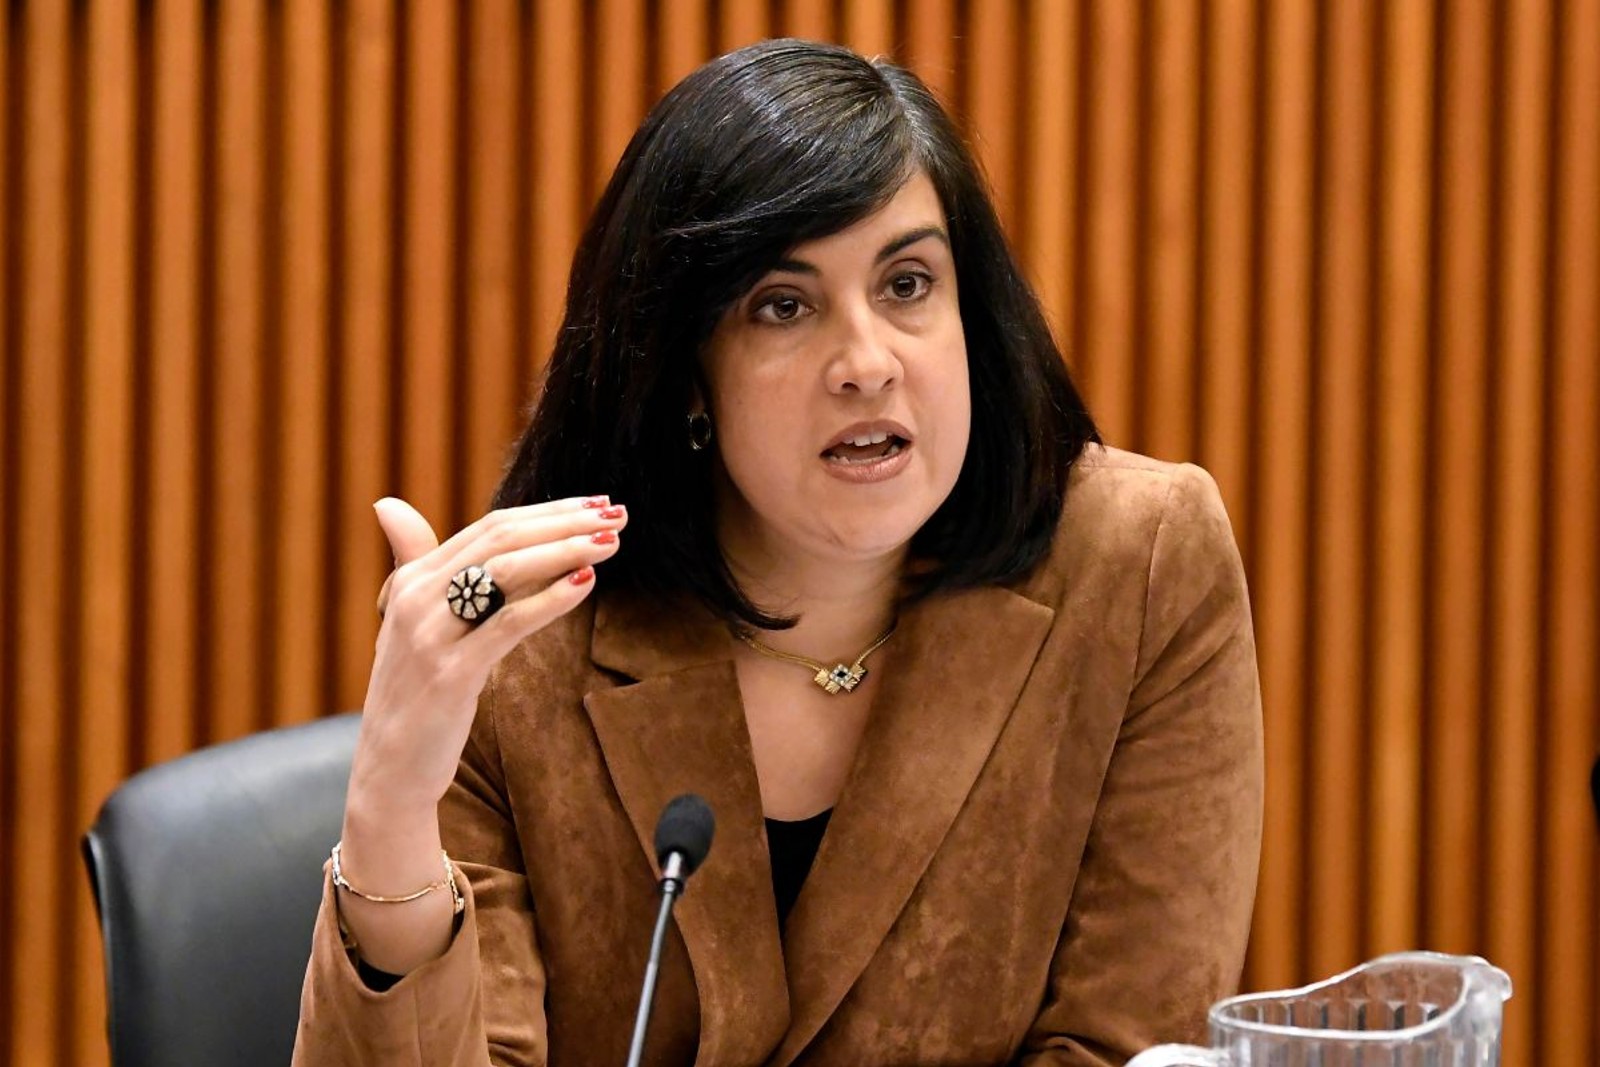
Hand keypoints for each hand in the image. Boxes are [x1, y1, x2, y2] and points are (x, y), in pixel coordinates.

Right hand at [332, 495, 625, 974]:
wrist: (389, 770)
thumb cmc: (413, 693)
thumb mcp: (411, 624)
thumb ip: (413, 563)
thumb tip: (389, 504)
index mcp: (411, 580)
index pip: (490, 527)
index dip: (548, 511)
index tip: (597, 505)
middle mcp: (416, 598)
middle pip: (502, 540)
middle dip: (565, 522)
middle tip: (616, 515)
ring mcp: (430, 636)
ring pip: (507, 572)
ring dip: (566, 550)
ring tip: (611, 543)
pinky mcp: (450, 674)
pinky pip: (508, 623)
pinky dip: (550, 598)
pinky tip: (587, 581)